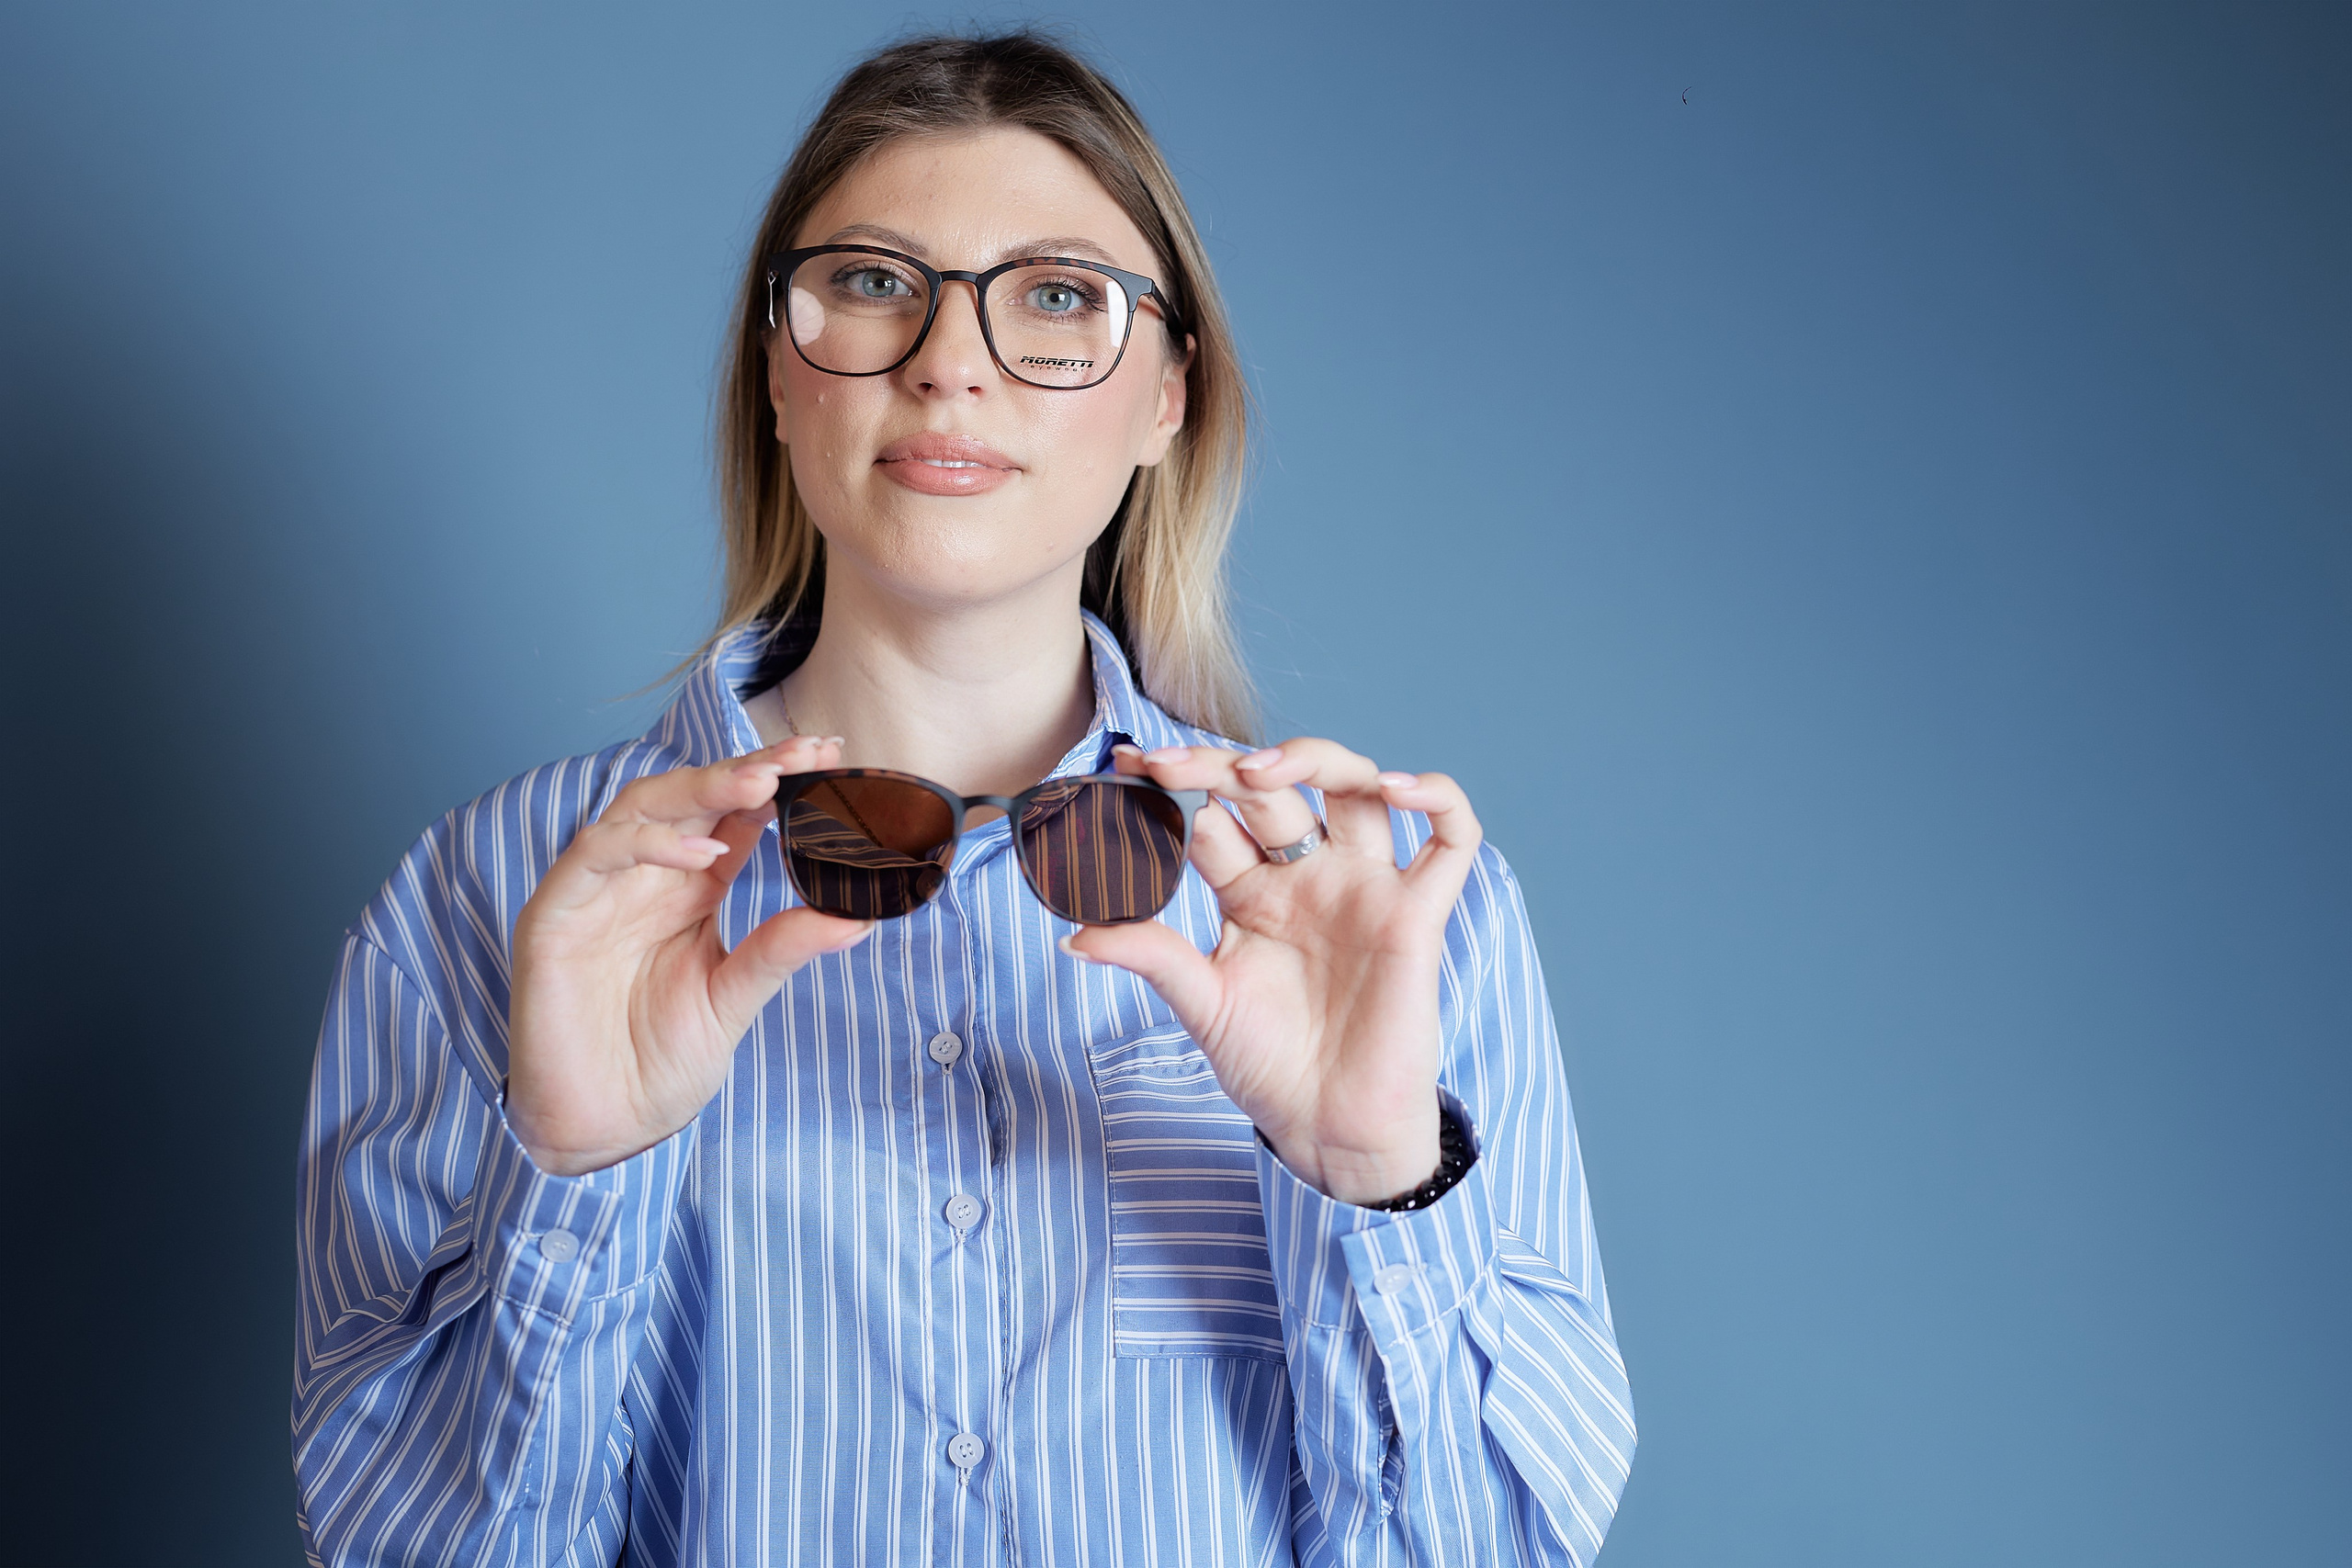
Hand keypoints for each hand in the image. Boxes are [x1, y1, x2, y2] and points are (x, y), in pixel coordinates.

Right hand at [505, 735, 873, 1175]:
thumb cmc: (660, 1064)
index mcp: (690, 889)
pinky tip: (702, 852)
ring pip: (640, 807)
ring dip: (701, 787)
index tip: (830, 758)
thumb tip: (857, 917)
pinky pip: (594, 855)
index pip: (735, 816)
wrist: (604, 1127)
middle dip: (746, 768)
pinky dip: (648, 844)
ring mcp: (596, 891)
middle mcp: (643, 878)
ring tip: (761, 783)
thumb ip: (781, 951)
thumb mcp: (734, 999)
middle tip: (804, 755)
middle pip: (691, 797)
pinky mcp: (554, 915)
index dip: (777, 782)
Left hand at [1067, 738, 1482, 1204]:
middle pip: (1275, 791)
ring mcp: (1364, 889)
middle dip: (1222, 767)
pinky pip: (1452, 841)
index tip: (1129, 771)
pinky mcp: (1416, 916)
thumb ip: (1150, 954)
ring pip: (1358, 789)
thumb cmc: (1270, 1067)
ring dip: (1315, 760)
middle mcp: (1309, 877)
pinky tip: (1398, 787)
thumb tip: (1073, 935)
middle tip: (1172, 765)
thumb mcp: (1200, 1003)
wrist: (1329, 1129)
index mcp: (1252, 892)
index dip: (1175, 793)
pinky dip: (1438, 799)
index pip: (1215, 817)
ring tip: (1261, 771)